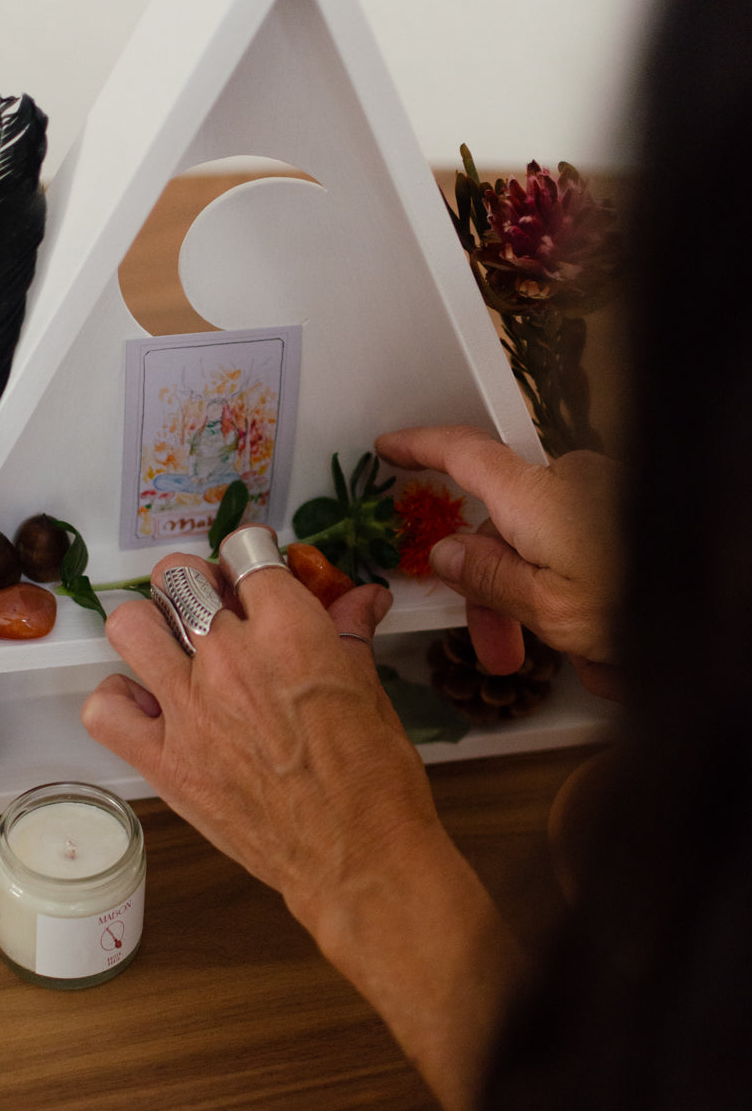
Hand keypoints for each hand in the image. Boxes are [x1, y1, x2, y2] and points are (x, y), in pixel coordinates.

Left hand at [82, 536, 525, 1110]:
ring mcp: (188, 708)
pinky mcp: (163, 761)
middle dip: (196, 586)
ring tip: (171, 651)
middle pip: (180, 577)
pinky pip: (104, 708)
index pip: (245, 552)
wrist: (358, 860)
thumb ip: (350, 633)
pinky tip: (148, 709)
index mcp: (289, 629)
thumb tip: (362, 598)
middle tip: (214, 614)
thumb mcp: (369, 691)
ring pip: (131, 624)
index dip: (250, 562)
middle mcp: (229, 657)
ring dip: (149, 628)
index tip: (252, 577)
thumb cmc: (377, 781)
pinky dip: (118, 702)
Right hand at [375, 425, 622, 697]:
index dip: (419, 449)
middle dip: (499, 599)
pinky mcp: (632, 511)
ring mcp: (604, 495)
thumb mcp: (550, 608)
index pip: (461, 455)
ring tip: (590, 662)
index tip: (391, 448)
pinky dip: (590, 599)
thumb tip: (449, 553)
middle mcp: (569, 483)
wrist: (723, 601)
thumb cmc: (646, 601)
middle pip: (505, 531)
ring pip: (549, 552)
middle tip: (501, 654)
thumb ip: (489, 579)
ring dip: (555, 613)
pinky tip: (616, 645)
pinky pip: (589, 552)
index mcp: (535, 496)